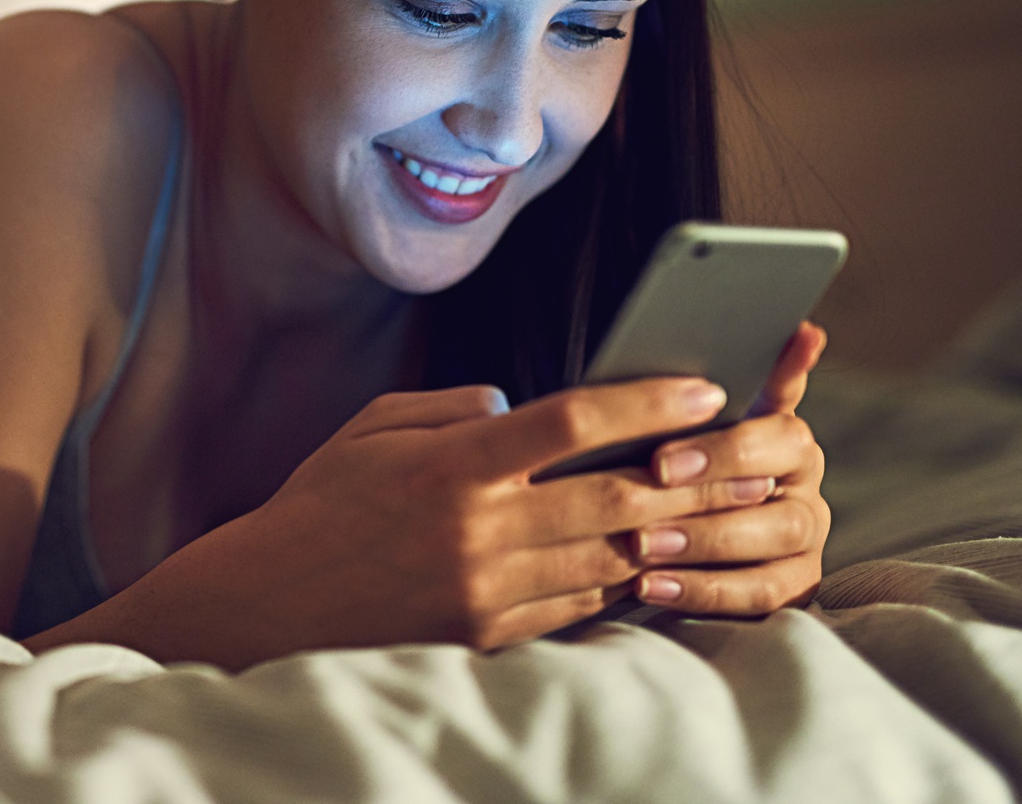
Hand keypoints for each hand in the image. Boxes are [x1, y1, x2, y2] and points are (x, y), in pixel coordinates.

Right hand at [145, 374, 783, 663]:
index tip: (702, 387)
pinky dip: (616, 580)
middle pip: (615, 495)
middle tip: (750, 460)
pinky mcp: (487, 635)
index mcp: (454, 464)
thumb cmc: (321, 504)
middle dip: (692, 476)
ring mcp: (487, 590)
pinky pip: (577, 607)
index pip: (571, 421)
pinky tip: (646, 559)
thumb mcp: (374, 428)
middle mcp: (480, 529)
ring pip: (609, 556)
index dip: (645, 400)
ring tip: (719, 510)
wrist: (270, 602)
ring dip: (667, 532)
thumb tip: (515, 403)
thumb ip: (451, 408)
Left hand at [628, 323, 829, 613]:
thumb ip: (738, 377)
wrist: (668, 510)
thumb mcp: (694, 412)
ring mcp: (802, 543)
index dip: (724, 451)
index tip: (662, 461)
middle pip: (778, 500)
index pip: (780, 436)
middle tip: (644, 513)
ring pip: (771, 550)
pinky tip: (648, 587)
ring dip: (703, 550)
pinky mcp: (787, 588)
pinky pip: (757, 598)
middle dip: (707, 507)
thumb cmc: (679, 449)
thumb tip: (806, 330)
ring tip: (642, 550)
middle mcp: (806, 489)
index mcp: (789, 438)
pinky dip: (702, 594)